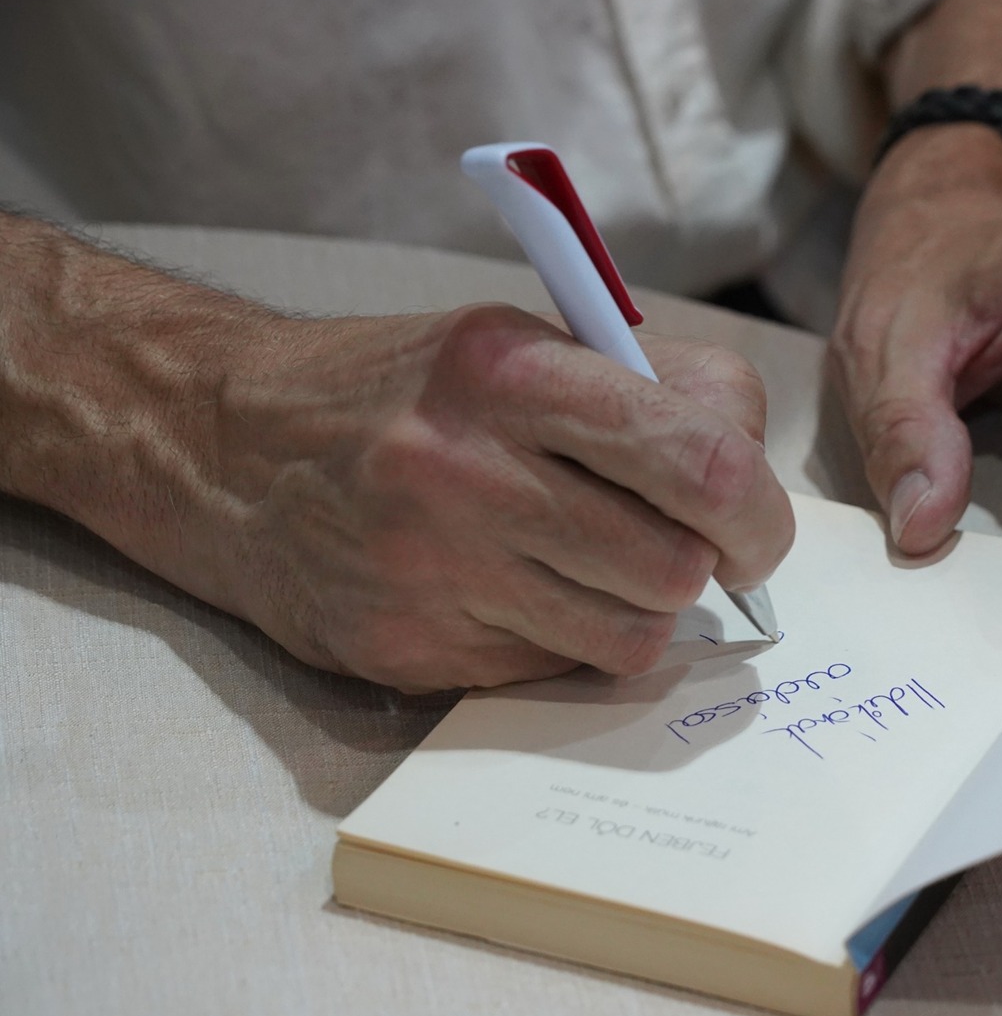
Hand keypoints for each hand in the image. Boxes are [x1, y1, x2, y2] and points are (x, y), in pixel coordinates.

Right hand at [201, 305, 793, 689]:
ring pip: (628, 639)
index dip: (758, 511)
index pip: (701, 458)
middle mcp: (467, 472)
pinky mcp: (410, 649)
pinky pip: (555, 673)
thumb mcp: (519, 343)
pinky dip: (565, 641)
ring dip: (637, 611)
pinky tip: (519, 591)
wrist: (229, 449)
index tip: (751, 527)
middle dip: (704, 568)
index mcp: (512, 371)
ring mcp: (433, 571)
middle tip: (687, 552)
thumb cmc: (407, 392)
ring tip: (594, 566)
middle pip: (673, 567)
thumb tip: (750, 491)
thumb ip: (646, 396)